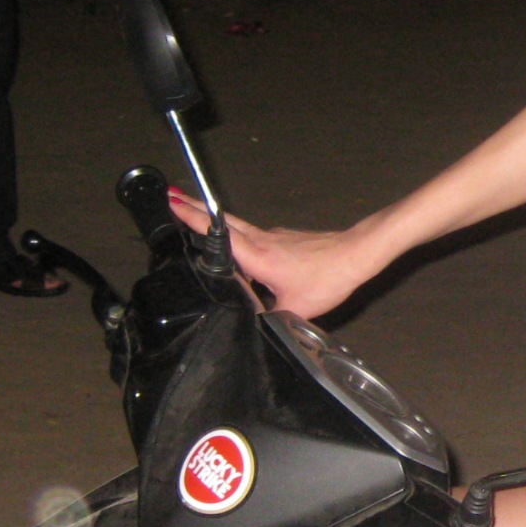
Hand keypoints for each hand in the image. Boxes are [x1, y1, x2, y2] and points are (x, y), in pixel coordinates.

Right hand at [165, 189, 385, 317]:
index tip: (170, 202)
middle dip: (193, 208)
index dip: (191, 218)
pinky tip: (235, 245)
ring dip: (212, 218)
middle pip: (219, 220)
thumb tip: (254, 329)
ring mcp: (272, 236)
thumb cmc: (328, 277)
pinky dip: (235, 232)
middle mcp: (260, 239)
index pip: (216, 233)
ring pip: (235, 225)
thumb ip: (269, 319)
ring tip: (191, 214)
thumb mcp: (296, 308)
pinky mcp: (283, 238)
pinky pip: (252, 235)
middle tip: (170, 197)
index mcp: (256, 255)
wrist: (356, 255)